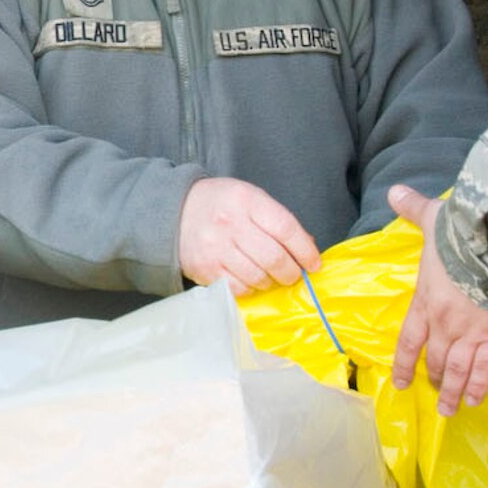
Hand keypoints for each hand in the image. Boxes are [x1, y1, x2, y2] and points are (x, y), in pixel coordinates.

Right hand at [177, 177, 321, 292]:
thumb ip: (277, 220)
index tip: (313, 263)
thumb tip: (307, 248)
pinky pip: (239, 288)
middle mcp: (230, 224)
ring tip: (271, 276)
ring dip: (272, 282)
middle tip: (294, 274)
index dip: (305, 250)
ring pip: (258, 277)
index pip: (285, 228)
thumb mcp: (250, 198)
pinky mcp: (206, 269)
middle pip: (274, 257)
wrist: (174, 211)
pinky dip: (252, 288)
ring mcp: (216, 249)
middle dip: (291, 272)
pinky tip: (251, 280)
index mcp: (246, 201)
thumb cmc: (220, 204)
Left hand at [389, 185, 487, 414]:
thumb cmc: (462, 234)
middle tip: (434, 394)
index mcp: (425, 301)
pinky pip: (485, 370)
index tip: (400, 382)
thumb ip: (414, 209)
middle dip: (433, 378)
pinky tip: (477, 400)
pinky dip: (479, 387)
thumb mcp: (434, 219)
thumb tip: (395, 191)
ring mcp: (469, 334)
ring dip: (452, 392)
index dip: (403, 362)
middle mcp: (443, 324)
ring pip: (457, 370)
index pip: (409, 339)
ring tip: (451, 410)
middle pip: (435, 359)